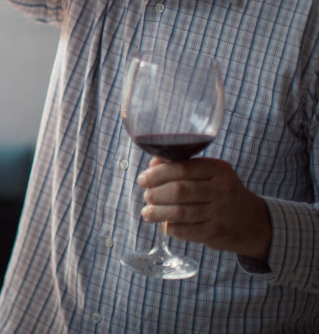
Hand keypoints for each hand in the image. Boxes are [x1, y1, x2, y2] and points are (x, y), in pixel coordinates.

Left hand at [139, 157, 271, 261]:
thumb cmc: (224, 193)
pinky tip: (165, 225)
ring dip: (157, 213)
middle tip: (147, 196)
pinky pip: (185, 230)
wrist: (254, 223)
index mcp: (219, 170)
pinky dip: (170, 227)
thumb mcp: (211, 174)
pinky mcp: (215, 233)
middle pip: (178, 190)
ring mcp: (219, 213)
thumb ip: (183, 166)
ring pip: (179, 212)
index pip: (181, 168)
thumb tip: (153, 165)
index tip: (143, 179)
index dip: (157, 174)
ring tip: (147, 213)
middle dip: (155, 193)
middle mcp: (222, 190)